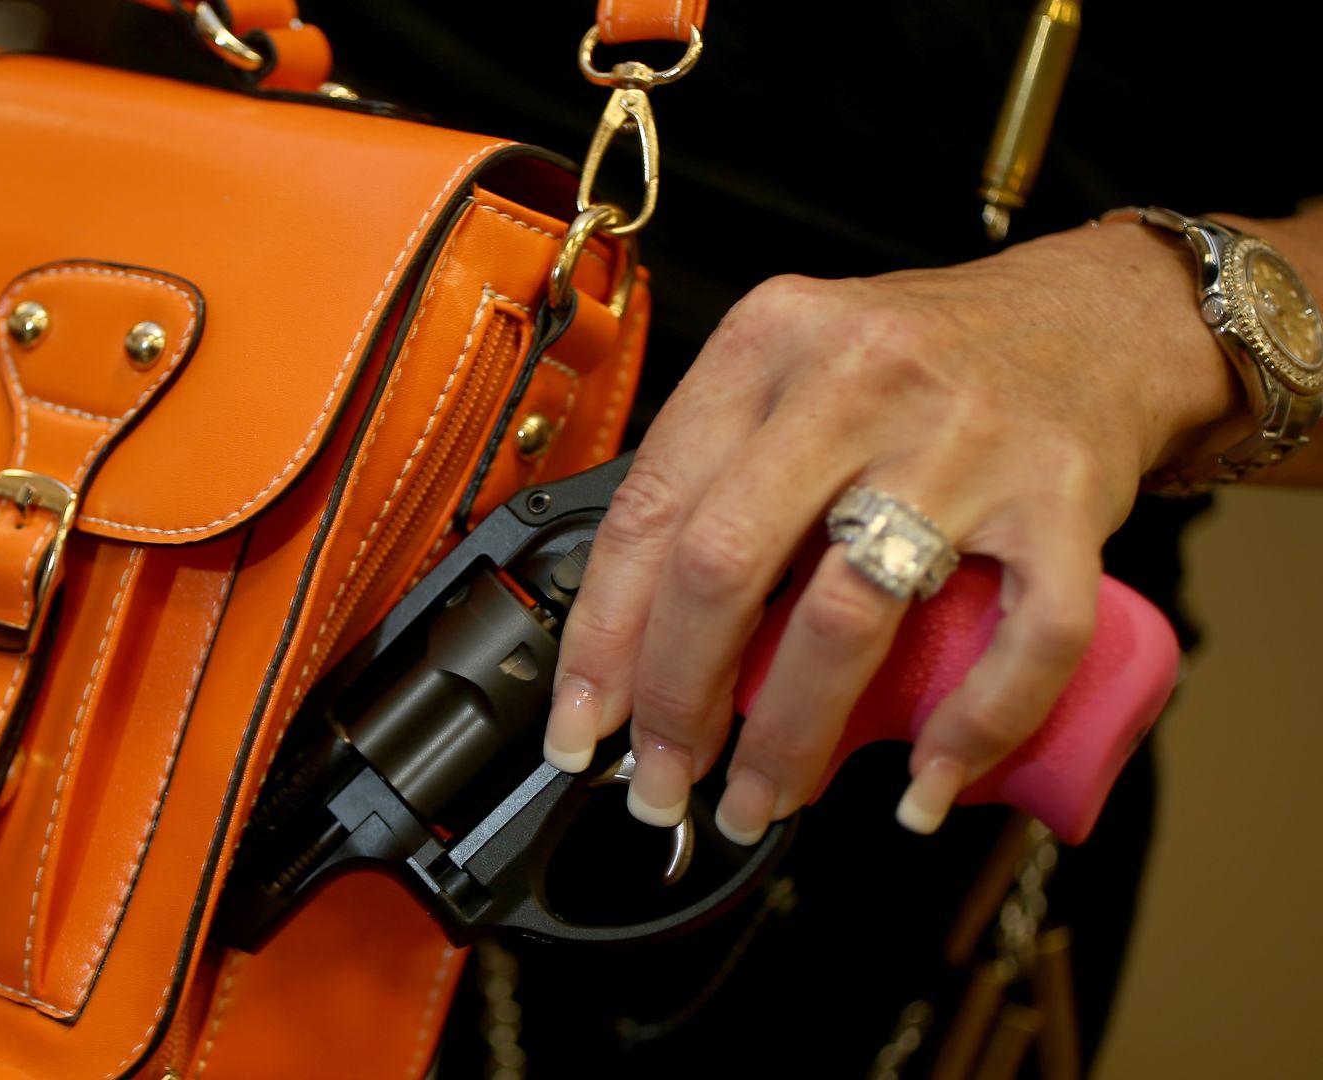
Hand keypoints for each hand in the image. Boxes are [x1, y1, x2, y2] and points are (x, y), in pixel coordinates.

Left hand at [541, 220, 1239, 840]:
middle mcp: (857, 379)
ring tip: (764, 798)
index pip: (647, 509)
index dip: (601, 637)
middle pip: (723, 567)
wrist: (1101, 318)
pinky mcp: (1065, 498)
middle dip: (676, 701)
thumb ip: (721, 477)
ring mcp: (966, 440)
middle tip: (663, 780)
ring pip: (846, 618)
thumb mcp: (797, 376)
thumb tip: (638, 645)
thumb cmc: (927, 365)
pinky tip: (925, 785)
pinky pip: (1021, 641)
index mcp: (768, 344)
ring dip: (789, 739)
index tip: (582, 725)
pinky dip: (969, 732)